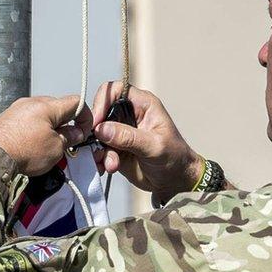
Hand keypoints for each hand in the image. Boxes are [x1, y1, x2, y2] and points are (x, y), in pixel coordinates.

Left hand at [0, 95, 88, 176]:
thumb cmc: (21, 151)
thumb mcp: (55, 148)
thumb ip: (69, 138)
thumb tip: (75, 133)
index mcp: (47, 105)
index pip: (76, 102)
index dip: (84, 117)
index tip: (83, 132)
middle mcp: (31, 102)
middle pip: (58, 107)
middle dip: (66, 124)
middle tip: (66, 143)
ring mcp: (17, 109)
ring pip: (42, 114)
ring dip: (49, 128)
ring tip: (47, 147)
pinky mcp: (7, 118)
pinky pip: (27, 120)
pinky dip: (34, 130)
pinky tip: (31, 146)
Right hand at [89, 81, 203, 201]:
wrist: (175, 180)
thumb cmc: (174, 157)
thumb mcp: (154, 146)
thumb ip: (128, 137)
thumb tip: (102, 129)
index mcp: (142, 104)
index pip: (115, 90)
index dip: (102, 101)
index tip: (97, 122)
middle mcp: (128, 114)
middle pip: (101, 112)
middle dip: (96, 131)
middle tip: (98, 148)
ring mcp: (120, 132)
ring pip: (97, 134)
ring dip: (99, 150)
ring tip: (111, 165)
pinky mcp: (114, 148)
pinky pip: (98, 150)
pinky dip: (99, 160)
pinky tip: (107, 169)